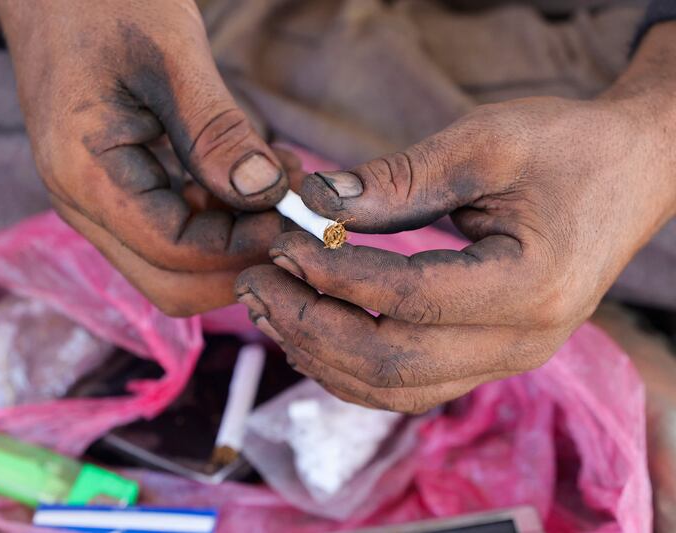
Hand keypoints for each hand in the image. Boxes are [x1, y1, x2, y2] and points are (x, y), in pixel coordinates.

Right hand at [0, 0, 288, 315]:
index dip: (241, 246)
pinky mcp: (115, 195)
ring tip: (280, 186)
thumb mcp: (170, 59)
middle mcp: (83, 207)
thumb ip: (216, 132)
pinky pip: (171, 234)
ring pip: (174, 266)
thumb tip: (265, 192)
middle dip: (240, 263)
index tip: (292, 215)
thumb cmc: (104, 6)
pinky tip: (251, 178)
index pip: (174, 252)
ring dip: (234, 242)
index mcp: (86, 176)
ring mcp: (97, 206)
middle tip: (291, 218)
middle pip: (171, 284)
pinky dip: (218, 220)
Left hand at [235, 23, 675, 412]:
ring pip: (394, 389)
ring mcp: (507, 358)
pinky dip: (350, 366)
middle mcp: (523, 342)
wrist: (633, 172)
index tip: (282, 244)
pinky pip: (409, 385)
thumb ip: (400, 180)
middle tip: (255, 284)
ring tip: (268, 307)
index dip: (332, 276)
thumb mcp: (486, 143)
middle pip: (392, 363)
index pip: (407, 300)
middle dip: (309, 326)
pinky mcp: (490, 356)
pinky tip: (311, 331)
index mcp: (530, 286)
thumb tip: (315, 204)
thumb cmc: (569, 148)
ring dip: (321, 354)